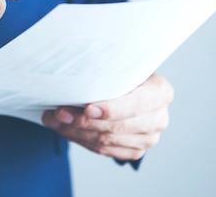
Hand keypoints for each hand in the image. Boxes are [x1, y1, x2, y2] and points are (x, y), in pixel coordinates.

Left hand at [42, 73, 173, 160]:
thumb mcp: (121, 63)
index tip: (87, 107)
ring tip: (55, 119)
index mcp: (161, 93)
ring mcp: (148, 139)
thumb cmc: (124, 71)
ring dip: (76, 131)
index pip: (136, 105)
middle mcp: (158, 119)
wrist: (131, 86)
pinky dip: (80, 139)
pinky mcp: (134, 152)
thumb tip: (78, 69)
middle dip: (83, 120)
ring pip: (106, 141)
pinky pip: (103, 150)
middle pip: (117, 127)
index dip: (111, 109)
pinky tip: (65, 129)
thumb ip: (107, 68)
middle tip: (59, 112)